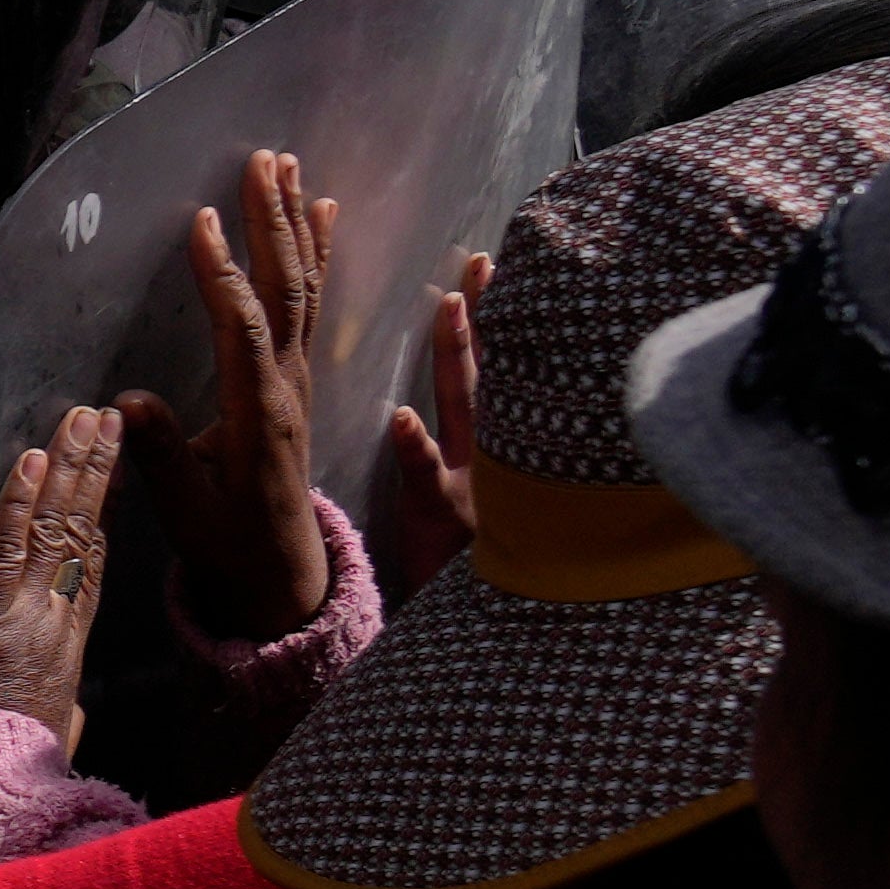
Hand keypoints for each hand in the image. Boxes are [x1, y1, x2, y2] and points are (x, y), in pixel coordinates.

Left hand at [0, 411, 122, 754]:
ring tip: (83, 417)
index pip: (90, 566)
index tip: (112, 473)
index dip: (101, 514)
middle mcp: (55, 621)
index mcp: (67, 648)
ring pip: (53, 527)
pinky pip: (5, 546)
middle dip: (95, 472)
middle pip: (82, 532)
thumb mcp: (50, 739)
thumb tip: (66, 714)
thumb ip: (60, 713)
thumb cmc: (11, 778)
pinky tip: (35, 458)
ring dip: (69, 466)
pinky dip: (19, 500)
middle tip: (106, 418)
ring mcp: (25, 613)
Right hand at [112, 147, 333, 643]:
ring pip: (303, 288)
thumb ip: (161, 455)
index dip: (223, 274)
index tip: (202, 220)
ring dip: (294, 224)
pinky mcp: (300, 379)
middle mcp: (287, 387)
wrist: (285, 576)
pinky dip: (315, 254)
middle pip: (284, 291)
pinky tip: (320, 213)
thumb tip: (126, 401)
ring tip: (288, 166)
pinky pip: (312, 304)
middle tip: (263, 162)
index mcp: (258, 416)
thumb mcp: (187, 513)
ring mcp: (299, 380)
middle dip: (272, 223)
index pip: (243, 330)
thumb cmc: (229, 547)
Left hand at [385, 250, 492, 559]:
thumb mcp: (474, 499)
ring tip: (448, 306)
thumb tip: (452, 404)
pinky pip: (427, 476)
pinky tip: (401, 418)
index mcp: (484, 443)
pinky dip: (415, 446)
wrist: (482, 628)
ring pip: (465, 407)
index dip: (488, 316)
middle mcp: (487, 451)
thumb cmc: (467, 560)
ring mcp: (471, 480)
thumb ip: (468, 451)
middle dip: (485, 313)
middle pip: (486, 367)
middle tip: (482, 260)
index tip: (486, 264)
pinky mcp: (441, 517)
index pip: (487, 366)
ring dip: (457, 355)